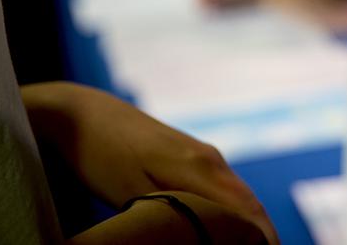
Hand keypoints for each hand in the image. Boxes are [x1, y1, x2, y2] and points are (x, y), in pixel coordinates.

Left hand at [22, 82, 277, 244]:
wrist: (82, 114)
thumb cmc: (100, 156)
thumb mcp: (133, 193)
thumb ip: (174, 214)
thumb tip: (205, 236)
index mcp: (201, 167)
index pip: (247, 211)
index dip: (264, 240)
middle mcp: (211, 158)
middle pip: (250, 205)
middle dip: (263, 236)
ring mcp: (204, 154)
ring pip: (239, 196)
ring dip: (250, 224)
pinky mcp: (193, 155)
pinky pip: (224, 188)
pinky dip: (234, 212)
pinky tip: (227, 230)